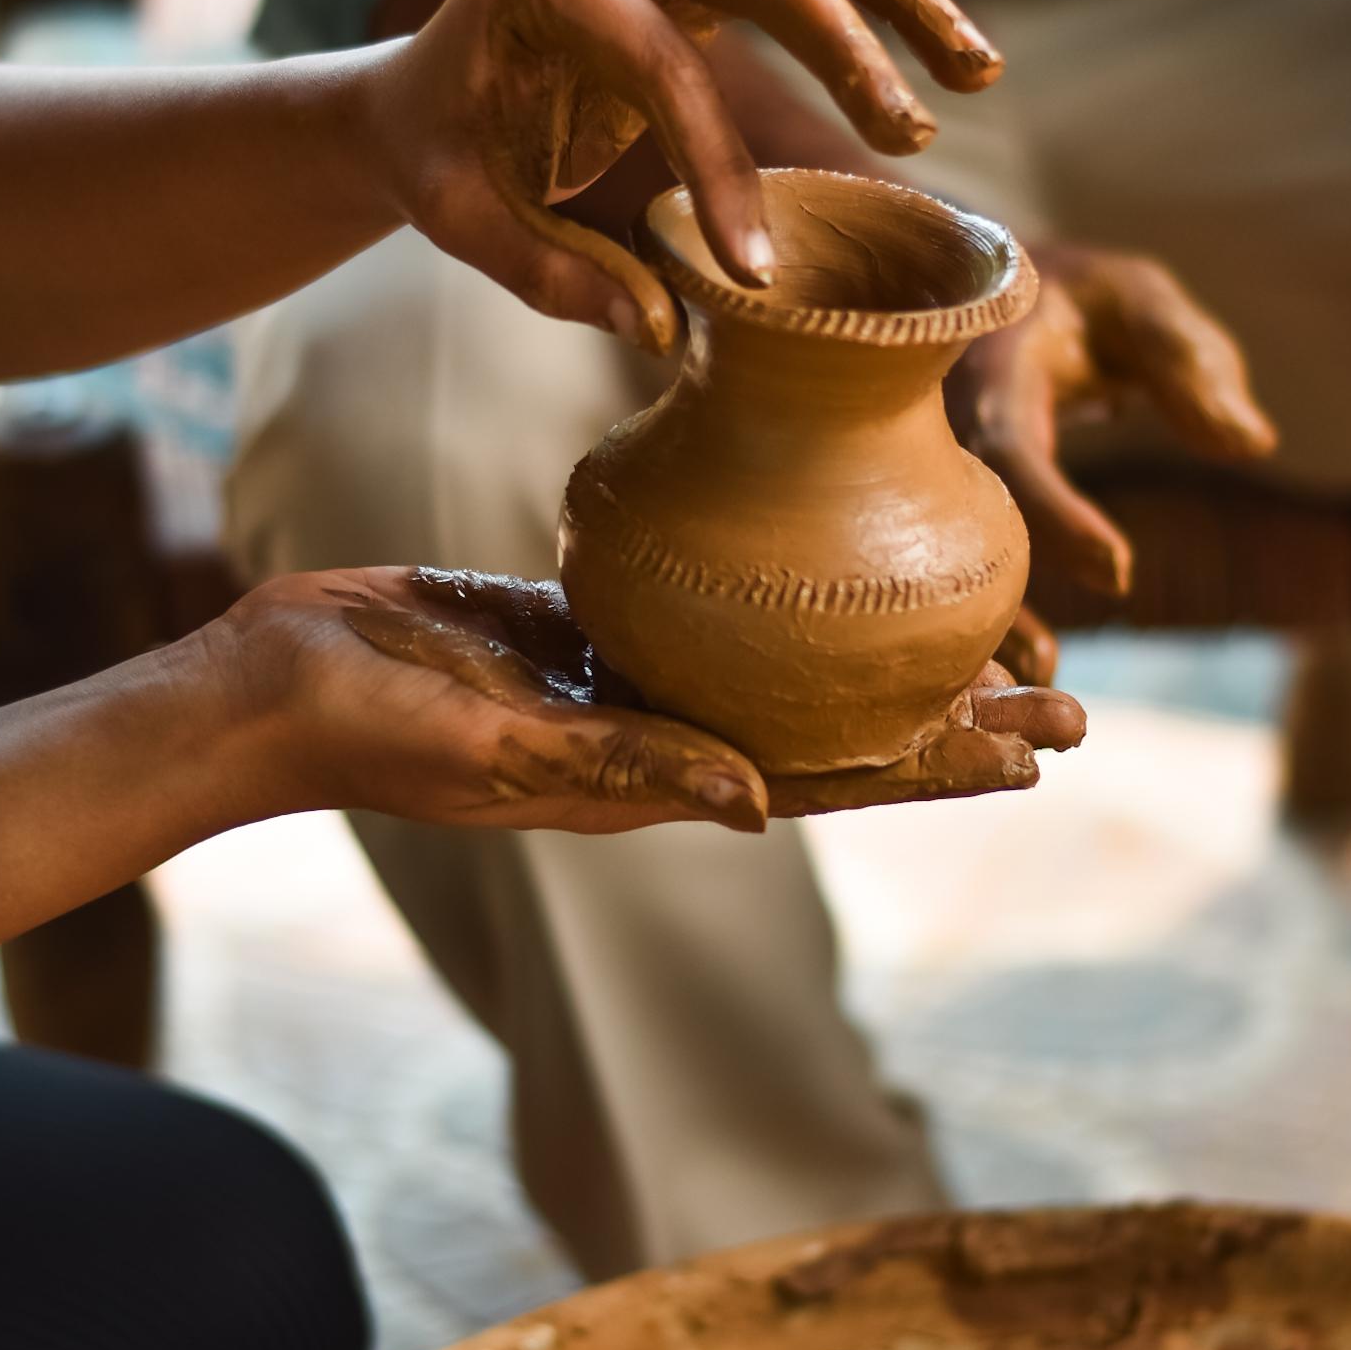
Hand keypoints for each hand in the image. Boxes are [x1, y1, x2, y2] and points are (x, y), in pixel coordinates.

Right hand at [212, 567, 1084, 830]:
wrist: (284, 676)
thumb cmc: (376, 727)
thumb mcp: (496, 750)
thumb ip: (622, 768)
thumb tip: (761, 803)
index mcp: (655, 780)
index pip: (831, 778)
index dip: (936, 766)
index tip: (1039, 747)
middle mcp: (663, 728)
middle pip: (839, 722)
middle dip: (951, 713)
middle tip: (1066, 694)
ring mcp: (629, 668)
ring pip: (788, 656)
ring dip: (881, 643)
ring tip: (976, 617)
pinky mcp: (590, 613)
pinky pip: (708, 595)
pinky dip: (779, 578)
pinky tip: (823, 545)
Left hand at [372, 0, 1023, 351]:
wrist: (419, 88)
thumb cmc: (443, 155)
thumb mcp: (466, 218)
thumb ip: (552, 272)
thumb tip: (661, 326)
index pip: (658, 62)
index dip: (718, 169)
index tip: (760, 267)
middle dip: (846, 50)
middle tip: (909, 138)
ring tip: (981, 72)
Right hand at [950, 244, 1277, 670]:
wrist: (973, 291)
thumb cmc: (1077, 297)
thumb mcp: (1140, 302)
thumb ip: (1191, 363)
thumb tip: (1251, 444)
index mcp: (989, 370)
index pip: (1010, 446)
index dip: (1055, 511)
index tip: (1119, 571)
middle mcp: (939, 426)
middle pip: (948, 524)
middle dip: (994, 600)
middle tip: (1049, 670)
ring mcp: (926, 471)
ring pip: (930, 560)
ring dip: (974, 630)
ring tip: (1033, 693)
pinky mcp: (932, 507)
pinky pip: (939, 570)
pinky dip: (971, 625)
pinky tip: (1015, 677)